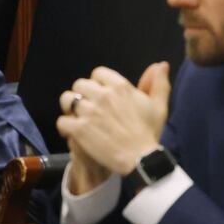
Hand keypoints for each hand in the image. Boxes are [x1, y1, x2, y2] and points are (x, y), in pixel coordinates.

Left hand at [54, 62, 171, 176]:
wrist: (140, 158)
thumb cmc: (149, 133)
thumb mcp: (158, 106)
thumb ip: (158, 83)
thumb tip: (161, 64)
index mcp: (120, 86)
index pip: (98, 73)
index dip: (97, 83)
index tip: (100, 94)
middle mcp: (102, 95)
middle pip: (80, 84)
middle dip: (82, 94)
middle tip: (86, 107)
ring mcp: (89, 112)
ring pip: (67, 100)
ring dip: (69, 108)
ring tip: (75, 117)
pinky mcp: (79, 129)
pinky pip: (62, 121)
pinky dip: (65, 127)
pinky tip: (72, 133)